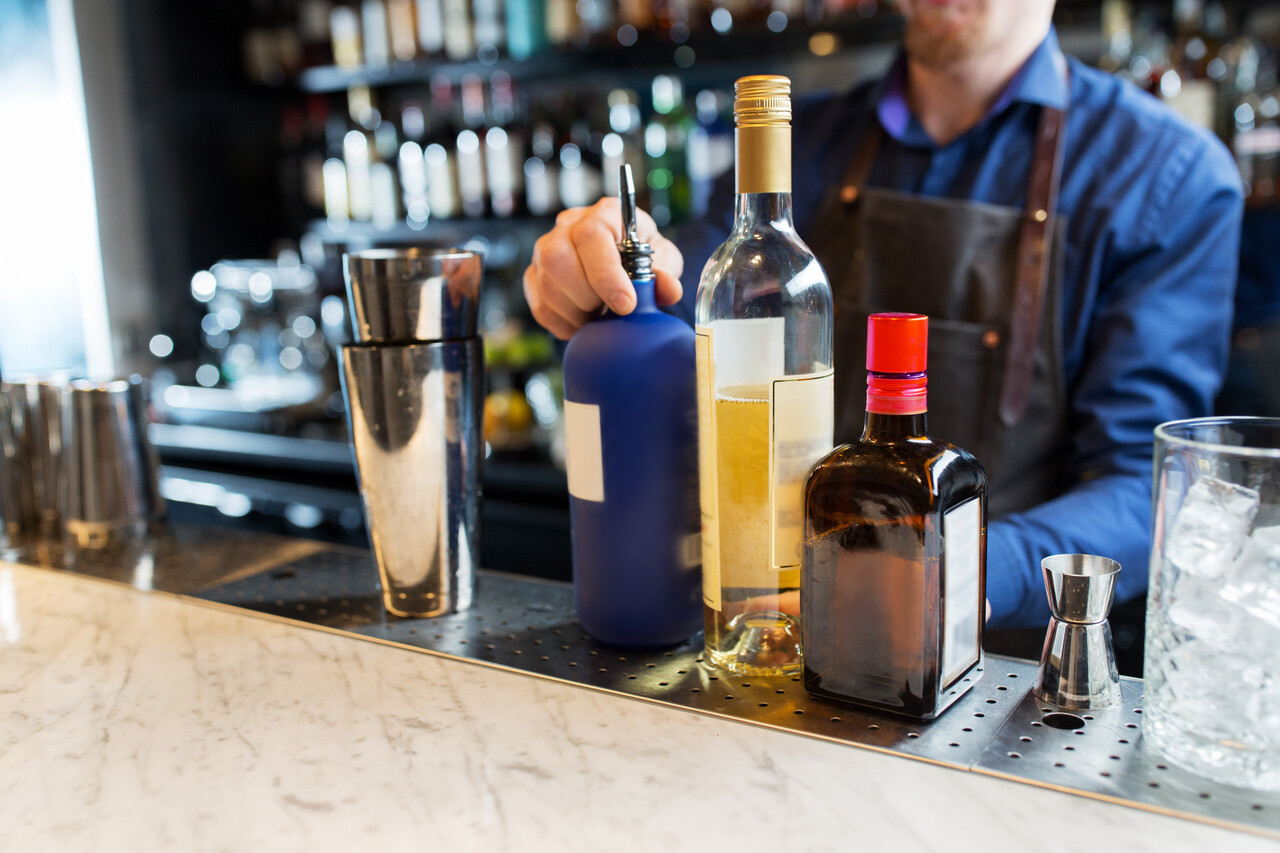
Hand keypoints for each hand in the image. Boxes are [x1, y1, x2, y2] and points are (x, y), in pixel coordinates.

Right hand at [523, 198, 684, 339]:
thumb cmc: (641, 255)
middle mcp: (567, 226)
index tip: (626, 305)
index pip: (591, 237)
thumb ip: (666, 271)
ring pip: (546, 286)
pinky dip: (565, 324)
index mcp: (604, 214)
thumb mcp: (662, 257)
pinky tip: (584, 322)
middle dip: (588, 297)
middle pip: (557, 259)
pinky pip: (540, 307)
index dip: (606, 275)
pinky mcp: (534, 276)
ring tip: (600, 316)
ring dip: (577, 312)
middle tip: (611, 311)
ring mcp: (545, 250)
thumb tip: (668, 289)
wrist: (623, 263)